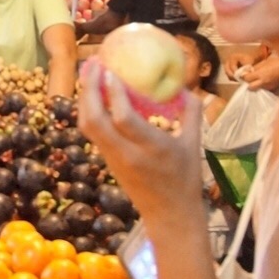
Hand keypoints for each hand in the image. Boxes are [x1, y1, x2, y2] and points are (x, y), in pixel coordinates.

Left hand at [78, 63, 201, 225]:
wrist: (169, 215)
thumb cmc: (185, 179)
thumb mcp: (194, 144)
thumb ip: (191, 112)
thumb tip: (185, 86)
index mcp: (151, 148)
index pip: (123, 118)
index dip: (113, 93)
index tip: (110, 69)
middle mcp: (126, 153)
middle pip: (94, 120)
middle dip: (88, 89)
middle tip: (93, 63)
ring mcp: (113, 158)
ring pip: (87, 126)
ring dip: (84, 98)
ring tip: (89, 72)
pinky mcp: (106, 161)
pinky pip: (91, 132)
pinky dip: (89, 110)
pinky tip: (94, 94)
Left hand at [236, 52, 278, 93]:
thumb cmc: (277, 62)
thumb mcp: (265, 62)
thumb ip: (255, 68)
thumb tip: (248, 71)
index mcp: (261, 74)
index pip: (247, 78)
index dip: (244, 76)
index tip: (244, 73)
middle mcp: (263, 82)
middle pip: (250, 87)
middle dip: (248, 83)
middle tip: (249, 78)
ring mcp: (268, 86)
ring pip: (257, 89)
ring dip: (255, 85)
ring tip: (256, 80)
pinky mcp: (272, 88)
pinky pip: (263, 88)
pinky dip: (261, 86)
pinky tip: (263, 81)